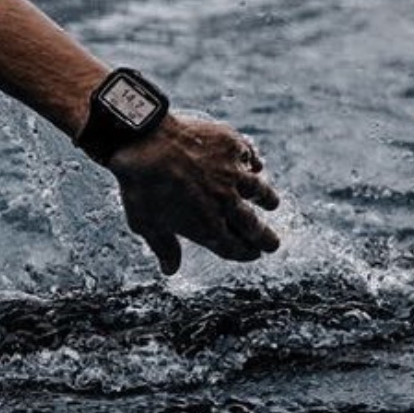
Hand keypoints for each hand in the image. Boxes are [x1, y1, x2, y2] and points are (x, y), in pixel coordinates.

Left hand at [108, 114, 280, 274]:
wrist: (143, 142)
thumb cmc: (140, 186)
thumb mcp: (146, 224)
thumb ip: (164, 247)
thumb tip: (170, 271)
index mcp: (206, 226)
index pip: (234, 247)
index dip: (245, 253)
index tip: (253, 254)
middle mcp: (225, 202)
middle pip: (253, 226)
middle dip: (266, 238)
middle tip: (273, 243)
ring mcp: (231, 173)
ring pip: (259, 190)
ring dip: (267, 199)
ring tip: (272, 203)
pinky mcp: (231, 145)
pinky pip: (250, 157)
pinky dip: (254, 163)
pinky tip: (255, 166)